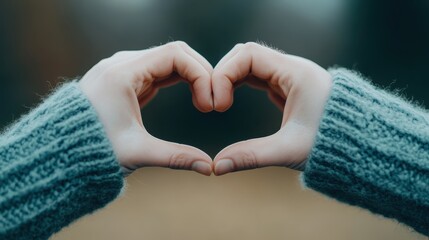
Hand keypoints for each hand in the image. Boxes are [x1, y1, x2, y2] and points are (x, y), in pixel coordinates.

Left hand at [79, 41, 212, 175]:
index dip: (201, 74)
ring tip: (204, 102)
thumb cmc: (91, 151)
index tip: (209, 105)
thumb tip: (209, 167)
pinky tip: (191, 97)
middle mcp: (122, 63)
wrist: (59, 152)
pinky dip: (179, 80)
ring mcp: (123, 69)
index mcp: (122, 73)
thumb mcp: (136, 153)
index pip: (175, 55)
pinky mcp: (125, 79)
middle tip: (213, 102)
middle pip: (175, 52)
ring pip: (168, 60)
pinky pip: (158, 70)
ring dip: (191, 76)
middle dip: (200, 73)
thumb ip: (175, 157)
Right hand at [212, 42, 331, 174]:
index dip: (225, 74)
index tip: (219, 105)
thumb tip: (217, 167)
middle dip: (224, 74)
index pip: (248, 54)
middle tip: (215, 104)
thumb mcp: (290, 150)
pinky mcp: (289, 88)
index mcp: (296, 73)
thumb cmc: (335, 146)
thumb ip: (252, 156)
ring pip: (251, 64)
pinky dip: (241, 85)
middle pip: (246, 54)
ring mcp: (291, 77)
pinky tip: (232, 100)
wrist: (363, 147)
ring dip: (231, 79)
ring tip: (219, 103)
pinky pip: (258, 77)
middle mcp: (293, 69)